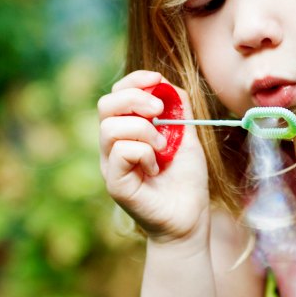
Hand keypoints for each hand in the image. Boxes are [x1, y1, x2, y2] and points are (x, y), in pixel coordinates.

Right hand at [98, 70, 209, 241]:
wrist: (190, 217)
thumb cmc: (187, 178)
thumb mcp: (187, 135)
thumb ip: (177, 108)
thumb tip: (164, 83)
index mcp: (128, 129)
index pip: (117, 93)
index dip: (134, 80)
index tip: (157, 80)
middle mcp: (113, 144)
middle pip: (105, 104)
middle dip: (135, 98)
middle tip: (160, 111)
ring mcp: (110, 163)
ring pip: (110, 127)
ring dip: (144, 131)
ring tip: (162, 148)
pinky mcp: (114, 182)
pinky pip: (120, 151)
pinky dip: (144, 153)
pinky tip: (156, 168)